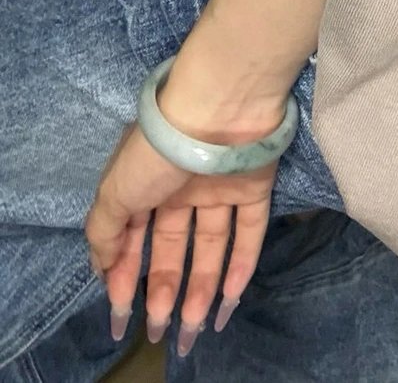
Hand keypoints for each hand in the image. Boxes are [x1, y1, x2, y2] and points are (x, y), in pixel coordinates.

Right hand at [84, 96, 284, 356]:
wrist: (218, 108)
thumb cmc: (158, 150)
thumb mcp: (115, 191)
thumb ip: (104, 231)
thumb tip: (101, 267)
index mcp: (145, 182)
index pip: (132, 237)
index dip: (124, 274)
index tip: (120, 312)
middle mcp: (183, 186)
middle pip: (173, 246)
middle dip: (163, 289)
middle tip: (158, 330)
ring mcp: (220, 186)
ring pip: (211, 245)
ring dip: (200, 288)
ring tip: (189, 330)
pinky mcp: (255, 186)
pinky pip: (249, 232)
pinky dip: (240, 267)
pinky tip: (227, 304)